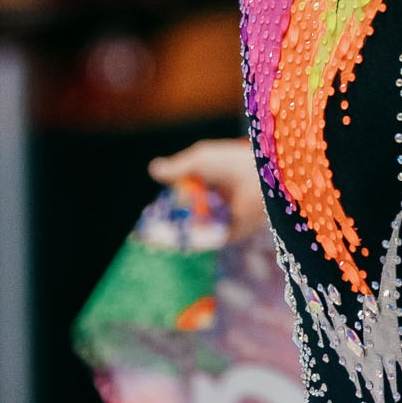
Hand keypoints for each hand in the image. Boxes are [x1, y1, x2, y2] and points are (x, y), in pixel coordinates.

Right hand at [149, 136, 265, 240]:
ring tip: (150, 238)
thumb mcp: (200, 160)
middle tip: (142, 235)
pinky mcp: (228, 235)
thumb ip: (176, 168)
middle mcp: (213, 204)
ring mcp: (220, 221)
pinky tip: (172, 239)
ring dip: (171, 237)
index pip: (178, 201)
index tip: (146, 219)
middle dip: (163, 229)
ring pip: (190, 233)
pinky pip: (204, 242)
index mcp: (207, 184)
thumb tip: (154, 169)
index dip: (161, 210)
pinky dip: (188, 241)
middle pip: (181, 220)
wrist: (259, 178)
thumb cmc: (232, 163)